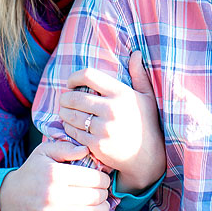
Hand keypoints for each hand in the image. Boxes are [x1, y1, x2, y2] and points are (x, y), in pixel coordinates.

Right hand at [0, 139, 111, 210]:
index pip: (93, 178)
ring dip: (102, 210)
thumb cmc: (31, 172)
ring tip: (102, 205)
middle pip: (94, 196)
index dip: (103, 179)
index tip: (103, 179)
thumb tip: (87, 150)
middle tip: (102, 192)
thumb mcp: (43, 152)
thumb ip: (65, 148)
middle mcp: (53, 195)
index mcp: (54, 174)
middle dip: (103, 194)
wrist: (9, 197)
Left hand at [59, 52, 165, 192]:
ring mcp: (104, 128)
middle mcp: (112, 110)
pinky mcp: (97, 145)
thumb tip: (137, 53)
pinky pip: (73, 132)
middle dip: (65, 97)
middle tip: (63, 99)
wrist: (148, 157)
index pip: (88, 75)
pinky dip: (68, 127)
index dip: (74, 77)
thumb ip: (139, 74)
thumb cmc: (146, 123)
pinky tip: (70, 125)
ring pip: (71, 115)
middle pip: (75, 97)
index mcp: (121, 94)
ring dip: (63, 112)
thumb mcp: (146, 97)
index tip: (71, 83)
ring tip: (64, 110)